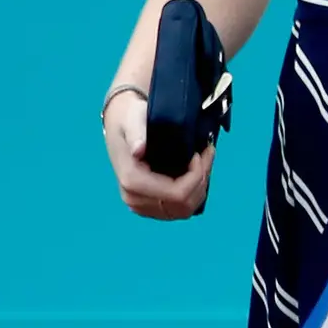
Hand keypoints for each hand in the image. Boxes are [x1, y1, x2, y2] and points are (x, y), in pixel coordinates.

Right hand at [103, 90, 212, 219]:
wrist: (120, 124)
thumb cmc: (129, 118)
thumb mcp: (132, 118)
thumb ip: (136, 132)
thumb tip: (139, 149)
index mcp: (132, 181)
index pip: (177, 194)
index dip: (196, 175)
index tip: (199, 152)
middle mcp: (135, 199)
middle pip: (184, 204)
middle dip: (201, 179)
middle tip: (207, 153)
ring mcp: (142, 206)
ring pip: (185, 209)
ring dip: (200, 186)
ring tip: (204, 161)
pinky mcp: (150, 206)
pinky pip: (180, 208)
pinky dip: (193, 192)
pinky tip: (196, 172)